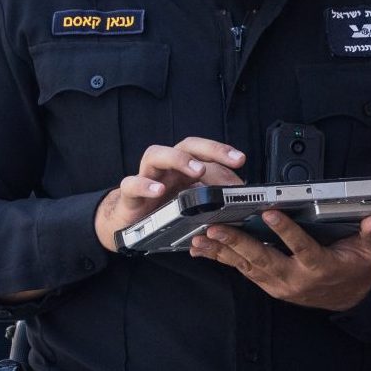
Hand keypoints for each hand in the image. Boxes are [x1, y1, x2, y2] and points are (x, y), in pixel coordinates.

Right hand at [95, 138, 247, 252]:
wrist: (130, 224)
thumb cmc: (161, 209)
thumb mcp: (191, 202)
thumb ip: (214, 194)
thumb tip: (239, 192)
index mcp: (183, 168)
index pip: (203, 151)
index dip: (222, 152)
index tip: (241, 159)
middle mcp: (165, 167)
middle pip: (186, 146)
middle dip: (210, 149)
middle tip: (231, 159)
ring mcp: (146, 177)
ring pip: (156, 155)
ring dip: (179, 159)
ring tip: (198, 170)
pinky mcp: (129, 195)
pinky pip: (132, 184)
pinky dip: (145, 185)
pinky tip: (159, 191)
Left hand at [189, 210, 370, 311]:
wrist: (351, 298)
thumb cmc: (359, 269)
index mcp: (321, 267)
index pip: (301, 248)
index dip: (285, 232)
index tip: (270, 213)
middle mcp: (296, 279)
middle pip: (264, 260)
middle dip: (238, 244)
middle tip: (216, 228)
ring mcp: (280, 284)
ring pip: (248, 267)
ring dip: (223, 252)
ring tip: (202, 238)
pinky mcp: (270, 285)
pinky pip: (244, 271)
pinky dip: (224, 260)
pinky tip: (206, 250)